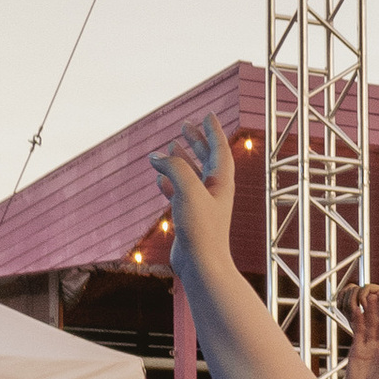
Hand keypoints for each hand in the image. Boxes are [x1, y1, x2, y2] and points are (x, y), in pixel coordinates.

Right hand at [147, 112, 240, 271]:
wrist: (202, 264)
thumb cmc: (201, 228)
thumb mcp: (188, 189)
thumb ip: (174, 167)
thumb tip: (156, 156)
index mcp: (222, 182)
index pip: (219, 149)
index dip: (212, 131)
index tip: (207, 114)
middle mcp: (215, 192)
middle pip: (207, 159)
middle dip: (197, 141)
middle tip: (185, 126)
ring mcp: (202, 206)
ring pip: (192, 176)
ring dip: (182, 160)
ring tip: (170, 145)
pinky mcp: (190, 219)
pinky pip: (179, 194)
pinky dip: (169, 183)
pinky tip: (159, 179)